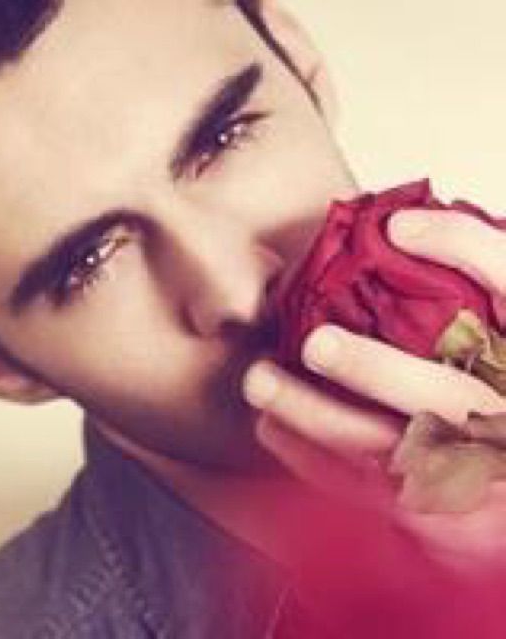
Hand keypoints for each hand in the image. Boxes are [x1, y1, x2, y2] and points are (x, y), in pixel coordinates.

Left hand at [243, 206, 505, 568]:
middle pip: (449, 396)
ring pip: (398, 453)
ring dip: (320, 417)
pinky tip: (271, 427)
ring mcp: (478, 472)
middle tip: (314, 344)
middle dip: (377, 370)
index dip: (463, 248)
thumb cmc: (489, 380)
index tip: (398, 225)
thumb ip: (464, 288)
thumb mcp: (490, 327)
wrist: (499, 461)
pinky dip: (314, 461)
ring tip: (260, 383)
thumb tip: (394, 231)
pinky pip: (374, 495)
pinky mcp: (445, 517)